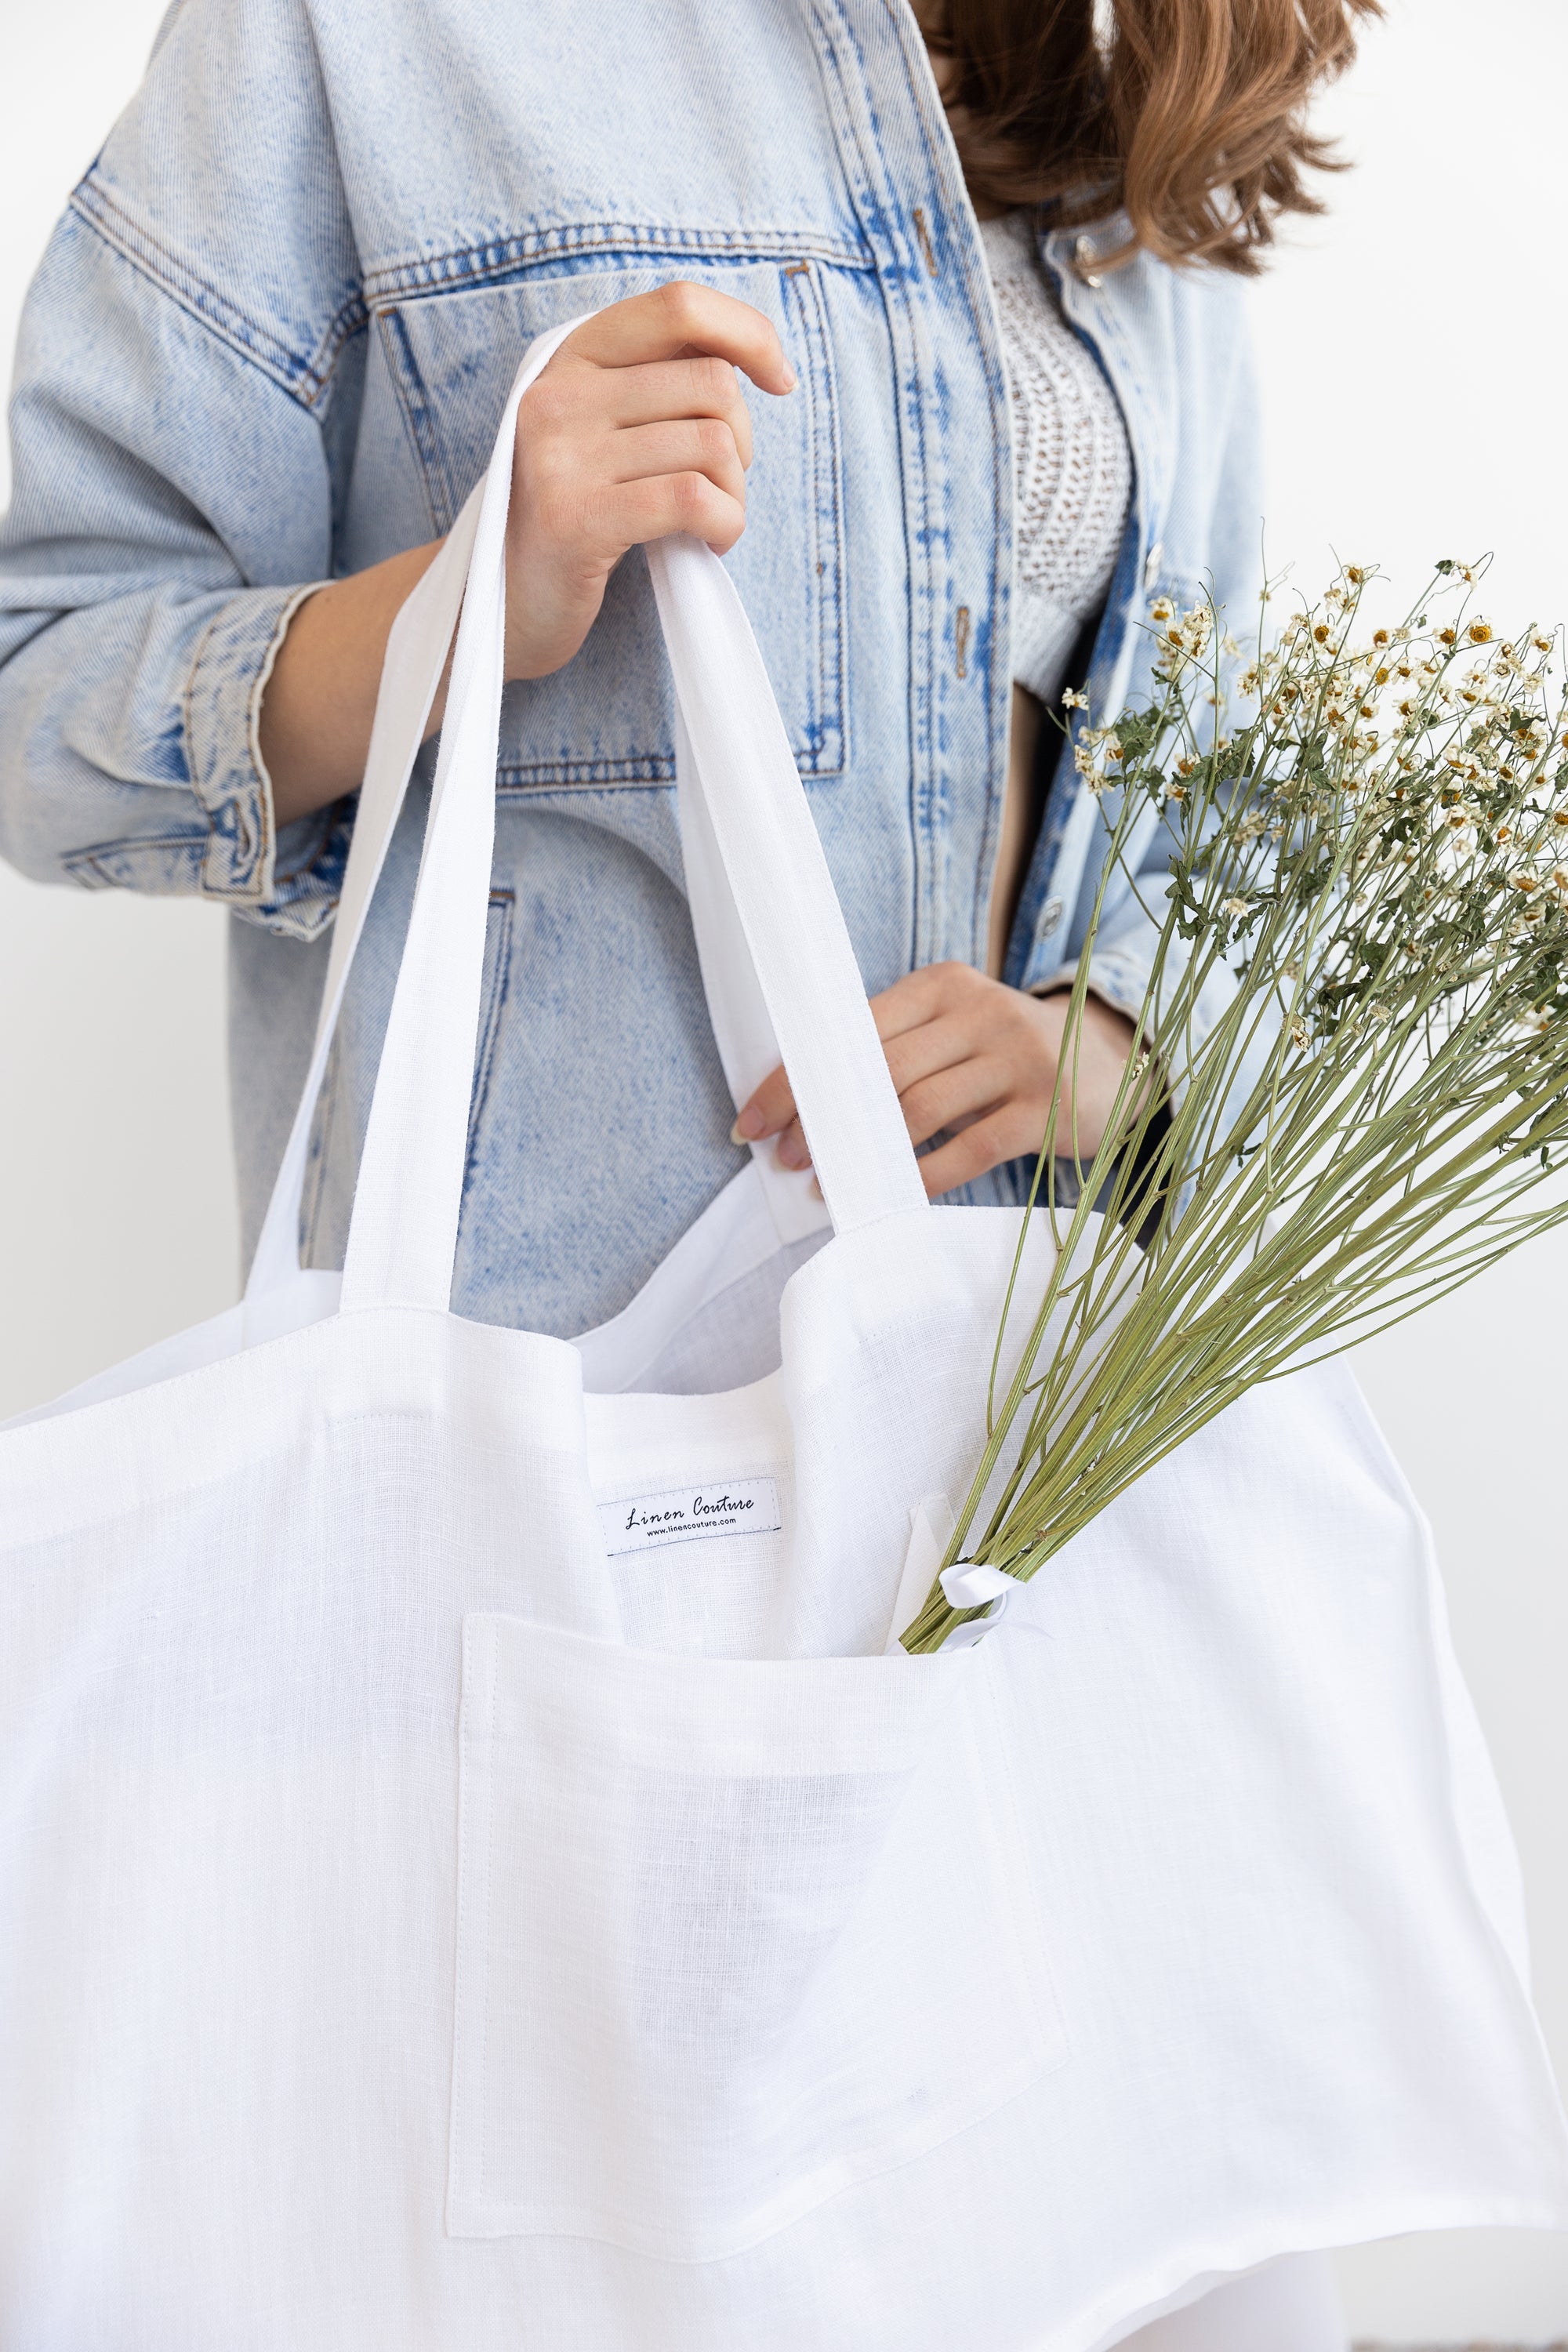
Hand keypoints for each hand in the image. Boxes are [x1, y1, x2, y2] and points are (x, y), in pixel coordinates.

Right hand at [503, 281, 795, 679]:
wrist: (510, 601)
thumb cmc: (583, 512)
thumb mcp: (609, 427)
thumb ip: (662, 381)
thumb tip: (757, 357)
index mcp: (572, 356)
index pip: (679, 306)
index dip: (749, 334)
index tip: (779, 381)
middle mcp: (559, 393)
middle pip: (711, 383)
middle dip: (744, 441)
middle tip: (721, 484)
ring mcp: (561, 455)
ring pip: (712, 445)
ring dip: (736, 494)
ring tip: (710, 521)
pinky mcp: (576, 519)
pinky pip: (694, 499)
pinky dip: (726, 524)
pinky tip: (711, 542)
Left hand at [732, 962, 1138, 1199]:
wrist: (1112, 1068)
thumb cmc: (1006, 1057)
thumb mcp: (956, 1031)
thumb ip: (896, 1050)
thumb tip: (806, 1106)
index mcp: (945, 984)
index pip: (852, 1028)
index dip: (796, 1076)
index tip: (751, 1120)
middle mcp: (982, 1011)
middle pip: (881, 1069)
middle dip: (821, 1118)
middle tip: (784, 1156)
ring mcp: (1019, 1059)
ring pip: (921, 1107)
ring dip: (864, 1149)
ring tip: (825, 1179)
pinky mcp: (1046, 1111)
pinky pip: (970, 1149)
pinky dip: (924, 1175)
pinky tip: (891, 1193)